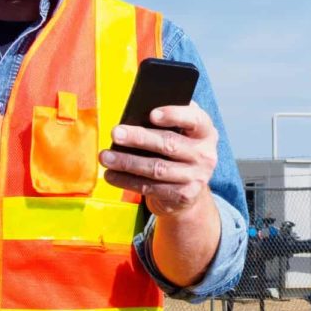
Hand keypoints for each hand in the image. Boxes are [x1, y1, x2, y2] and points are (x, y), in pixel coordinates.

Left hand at [100, 102, 216, 218]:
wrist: (188, 190)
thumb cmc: (177, 151)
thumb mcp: (180, 133)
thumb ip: (167, 122)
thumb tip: (135, 114)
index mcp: (205, 132)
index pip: (194, 119)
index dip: (174, 115)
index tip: (151, 114)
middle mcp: (205, 154)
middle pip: (169, 144)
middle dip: (139, 138)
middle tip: (115, 133)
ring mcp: (195, 177)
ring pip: (157, 168)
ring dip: (127, 162)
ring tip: (105, 156)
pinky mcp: (182, 196)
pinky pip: (150, 187)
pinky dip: (127, 181)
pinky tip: (111, 174)